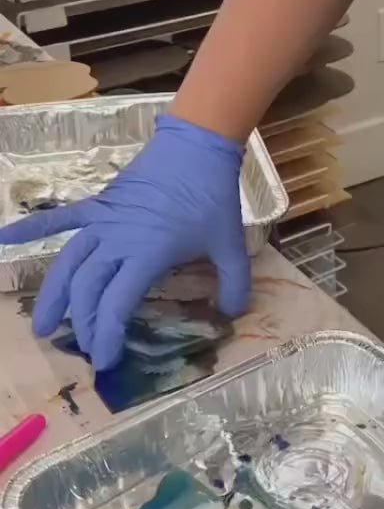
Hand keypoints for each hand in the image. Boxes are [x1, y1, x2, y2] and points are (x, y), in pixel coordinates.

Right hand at [0, 115, 249, 372]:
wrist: (197, 147)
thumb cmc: (212, 196)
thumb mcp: (230, 244)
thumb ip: (235, 282)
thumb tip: (236, 314)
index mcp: (146, 254)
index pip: (115, 304)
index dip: (105, 335)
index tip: (103, 361)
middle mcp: (117, 240)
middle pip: (88, 289)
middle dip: (83, 323)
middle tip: (84, 348)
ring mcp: (103, 221)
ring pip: (68, 263)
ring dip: (53, 295)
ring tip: (41, 326)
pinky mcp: (98, 204)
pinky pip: (60, 218)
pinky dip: (31, 228)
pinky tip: (3, 239)